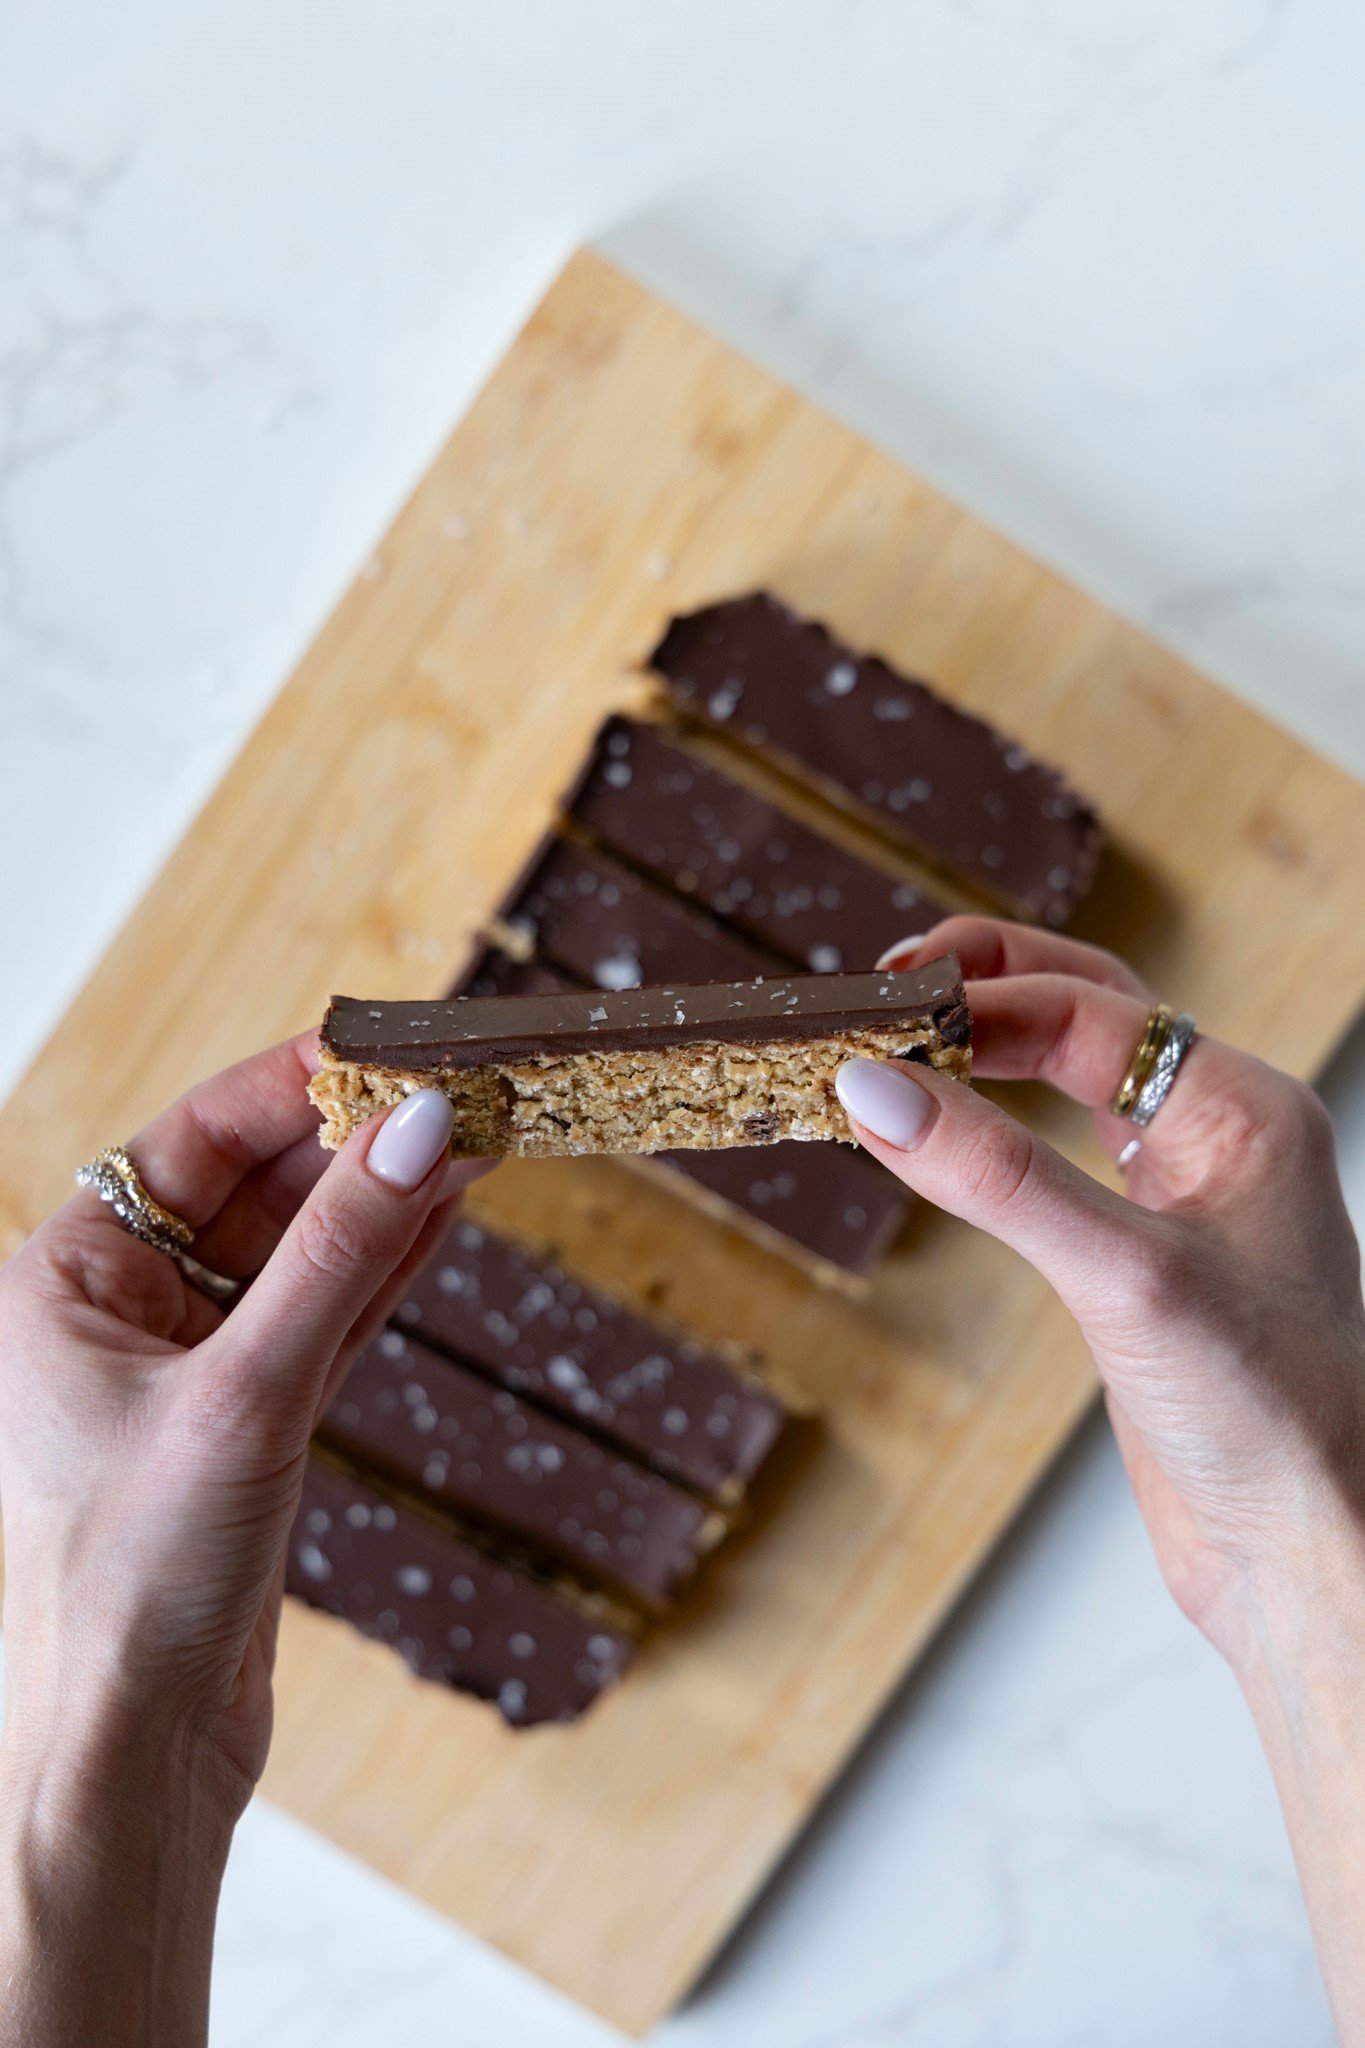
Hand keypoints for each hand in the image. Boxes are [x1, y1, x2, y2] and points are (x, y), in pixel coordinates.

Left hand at [0, 1036, 484, 2046]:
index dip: (291, 1087)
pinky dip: (384, 1271)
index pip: (189, 1144)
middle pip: (254, 1192)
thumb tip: (421, 1128)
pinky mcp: (253, 1426)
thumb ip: (339, 1255)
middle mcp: (122, 1315)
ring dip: (384, 1202)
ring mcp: (192, 1370)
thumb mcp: (247, 1392)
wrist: (135, 1752)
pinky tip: (443, 1215)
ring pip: (301, 1255)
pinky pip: (326, 1317)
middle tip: (457, 1092)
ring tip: (473, 1137)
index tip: (388, 1046)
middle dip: (355, 1144)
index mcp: (65, 1283)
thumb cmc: (133, 1579)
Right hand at [836, 916, 1364, 2035]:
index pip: (1087, 1011)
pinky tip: (945, 1134)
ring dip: (987, 1047)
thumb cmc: (1266, 1416)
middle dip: (986, 987)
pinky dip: (993, 1126)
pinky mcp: (1145, 1254)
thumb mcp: (1123, 1276)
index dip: (976, 1004)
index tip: (873, 1021)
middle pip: (1087, 1009)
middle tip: (882, 992)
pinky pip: (1060, 1152)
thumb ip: (996, 1176)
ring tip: (895, 1043)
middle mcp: (1219, 1133)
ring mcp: (1185, 1190)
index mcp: (1243, 1110)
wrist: (1307, 1552)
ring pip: (1074, 1074)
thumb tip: (873, 1086)